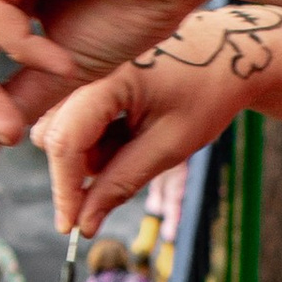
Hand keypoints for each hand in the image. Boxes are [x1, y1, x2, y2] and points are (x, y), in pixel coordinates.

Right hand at [33, 4, 281, 237]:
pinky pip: (72, 118)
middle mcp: (84, 66)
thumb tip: (84, 222)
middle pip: (54, 137)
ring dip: (90, 153)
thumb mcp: (169, 146)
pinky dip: (95, 137)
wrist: (227, 55)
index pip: (65, 142)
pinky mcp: (84, 74)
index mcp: (106, 77)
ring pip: (60, 131)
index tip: (70, 227)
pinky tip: (130, 127)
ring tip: (137, 139)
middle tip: (128, 169)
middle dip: (80, 170)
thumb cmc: (206, 95)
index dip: (65, 190)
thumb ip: (121, 183)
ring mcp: (82, 69)